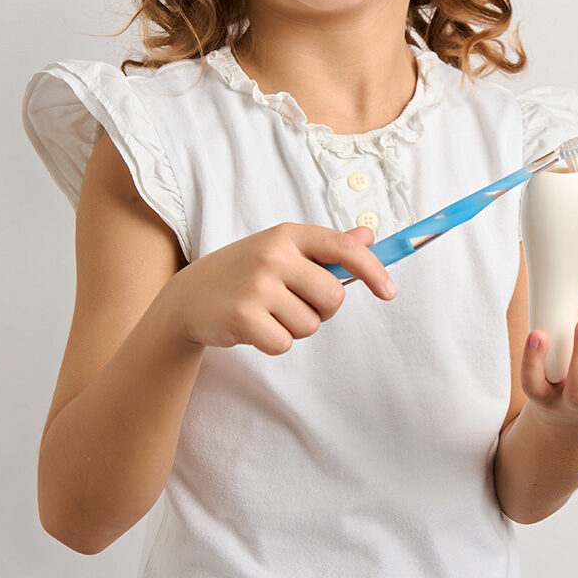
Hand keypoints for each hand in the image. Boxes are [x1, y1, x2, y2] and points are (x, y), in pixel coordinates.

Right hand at [164, 224, 393, 354]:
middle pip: (333, 297)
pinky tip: (253, 327)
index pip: (342, 248)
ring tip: (268, 312)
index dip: (373, 269)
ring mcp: (257, 285)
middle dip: (321, 309)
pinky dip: (274, 342)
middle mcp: (273, 255)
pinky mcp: (244, 317)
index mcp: (287, 234)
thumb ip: (326, 246)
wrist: (188, 297)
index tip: (390, 291)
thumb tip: (369, 237)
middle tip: (293, 302)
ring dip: (295, 327)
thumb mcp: (281, 249)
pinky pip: (285, 343)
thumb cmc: (244, 272)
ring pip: (311, 324)